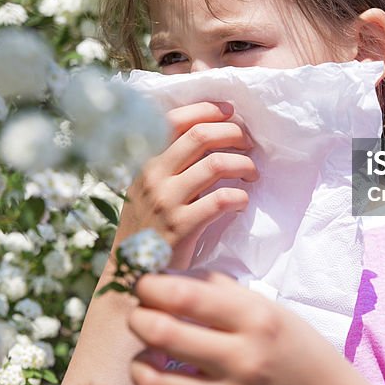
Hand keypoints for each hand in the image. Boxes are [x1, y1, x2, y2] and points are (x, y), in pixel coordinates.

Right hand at [114, 101, 258, 270]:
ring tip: (251, 173)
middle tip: (248, 143)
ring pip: (215, 164)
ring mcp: (166, 201)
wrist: (133, 273)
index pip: (175, 120)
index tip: (230, 111)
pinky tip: (241, 202)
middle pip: (200, 136)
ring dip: (243, 165)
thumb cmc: (148, 226)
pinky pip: (222, 200)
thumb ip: (170, 161)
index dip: (207, 110)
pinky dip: (240, 197)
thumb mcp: (148, 187)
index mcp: (145, 161)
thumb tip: (211, 131)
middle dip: (232, 133)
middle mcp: (152, 176)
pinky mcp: (182, 226)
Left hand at [127, 271, 384, 384]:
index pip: (184, 294)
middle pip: (160, 331)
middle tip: (140, 313)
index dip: (151, 285)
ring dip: (139, 361)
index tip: (144, 282)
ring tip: (147, 351)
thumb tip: (169, 274)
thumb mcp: (267, 308)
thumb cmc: (293, 347)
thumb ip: (220, 290)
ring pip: (152, 380)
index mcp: (255, 317)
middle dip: (138, 317)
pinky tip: (163, 379)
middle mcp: (242, 357)